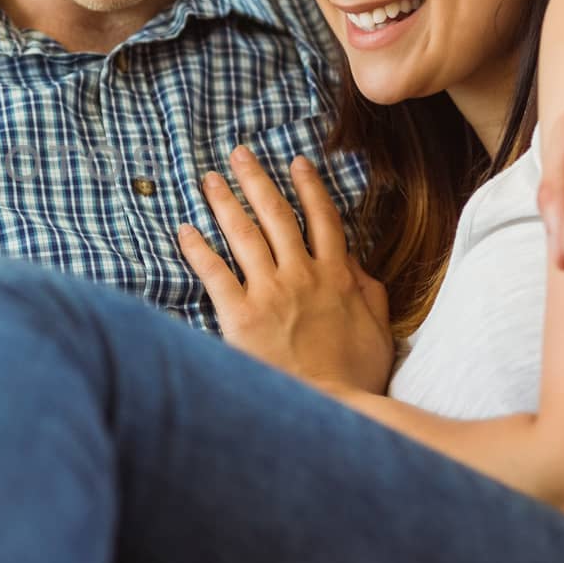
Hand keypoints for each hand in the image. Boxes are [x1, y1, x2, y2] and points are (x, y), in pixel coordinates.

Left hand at [177, 147, 391, 393]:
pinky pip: (214, 272)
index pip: (322, 219)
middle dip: (257, 179)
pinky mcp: (240, 314)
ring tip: (209, 180)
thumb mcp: (379, 331)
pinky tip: (184, 230)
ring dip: (224, 202)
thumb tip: (356, 268)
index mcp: (337, 276)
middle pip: (276, 214)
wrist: (331, 408)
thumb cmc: (356, 377)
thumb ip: (370, 294)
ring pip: (243, 234)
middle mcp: (301, 275)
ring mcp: (270, 292)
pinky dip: (198, 249)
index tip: (297, 162)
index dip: (309, 187)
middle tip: (239, 154)